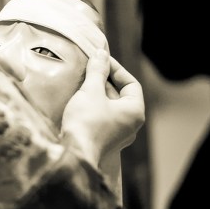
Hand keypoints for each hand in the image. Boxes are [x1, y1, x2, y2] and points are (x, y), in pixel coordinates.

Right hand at [60, 50, 144, 167]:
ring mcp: (119, 135)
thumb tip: (101, 53)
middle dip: (105, 80)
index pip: (131, 84)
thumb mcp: (91, 91)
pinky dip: (94, 107)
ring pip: (111, 107)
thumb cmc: (86, 122)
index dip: (116, 69)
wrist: (73, 155)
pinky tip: (80, 101)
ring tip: (83, 82)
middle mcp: (131, 125)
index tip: (100, 60)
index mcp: (135, 112)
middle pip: (121, 95)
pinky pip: (103, 118)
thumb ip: (98, 71)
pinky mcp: (105, 141)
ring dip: (98, 93)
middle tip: (89, 68)